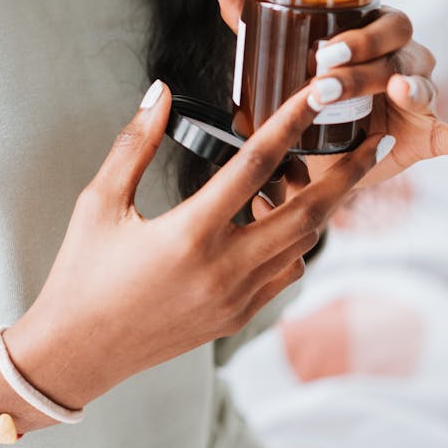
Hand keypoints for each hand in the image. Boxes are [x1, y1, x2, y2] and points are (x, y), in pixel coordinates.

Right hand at [3, 78, 382, 411]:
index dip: (290, 123)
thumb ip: (135, 143)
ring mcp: (236, 299)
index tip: (317, 95)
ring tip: (334, 174)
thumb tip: (158, 92)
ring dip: (323, 208)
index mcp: (190, 235)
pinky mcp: (237, 318)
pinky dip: (296, 242)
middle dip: (345, 175)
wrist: (75, 355)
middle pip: (307, 213)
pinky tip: (288, 218)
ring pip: (303, 245)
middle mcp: (223, 270)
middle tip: (372, 141)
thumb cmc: (82, 274)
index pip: (255, 165)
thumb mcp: (99, 202)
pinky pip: (284, 273)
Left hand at [213, 0, 447, 189]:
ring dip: (409, 89)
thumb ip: (250, 19)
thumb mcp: (271, 60)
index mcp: (372, 35)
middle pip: (402, 48)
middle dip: (369, 61)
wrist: (312, 155)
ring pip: (424, 83)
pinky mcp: (430, 136)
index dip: (359, 34)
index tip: (324, 52)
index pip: (381, 21)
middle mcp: (403, 57)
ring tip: (394, 98)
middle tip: (330, 81)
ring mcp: (421, 96)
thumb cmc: (301, 96)